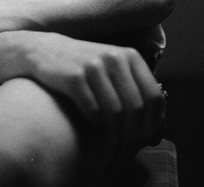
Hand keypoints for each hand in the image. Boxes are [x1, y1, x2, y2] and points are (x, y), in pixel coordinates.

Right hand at [22, 32, 164, 156]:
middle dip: (134, 136)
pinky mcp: (74, 76)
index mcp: (130, 56)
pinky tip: (91, 125)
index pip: (154, 96)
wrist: (45, 52)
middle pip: (136, 108)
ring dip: (114, 137)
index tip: (149, 140)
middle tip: (127, 151)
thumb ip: (136, 94)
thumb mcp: (114, 71)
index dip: (155, 123)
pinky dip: (94, 124)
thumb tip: (158, 134)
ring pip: (115, 113)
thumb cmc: (86, 69)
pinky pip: (93, 111)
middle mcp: (114, 57)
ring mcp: (94, 65)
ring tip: (110, 147)